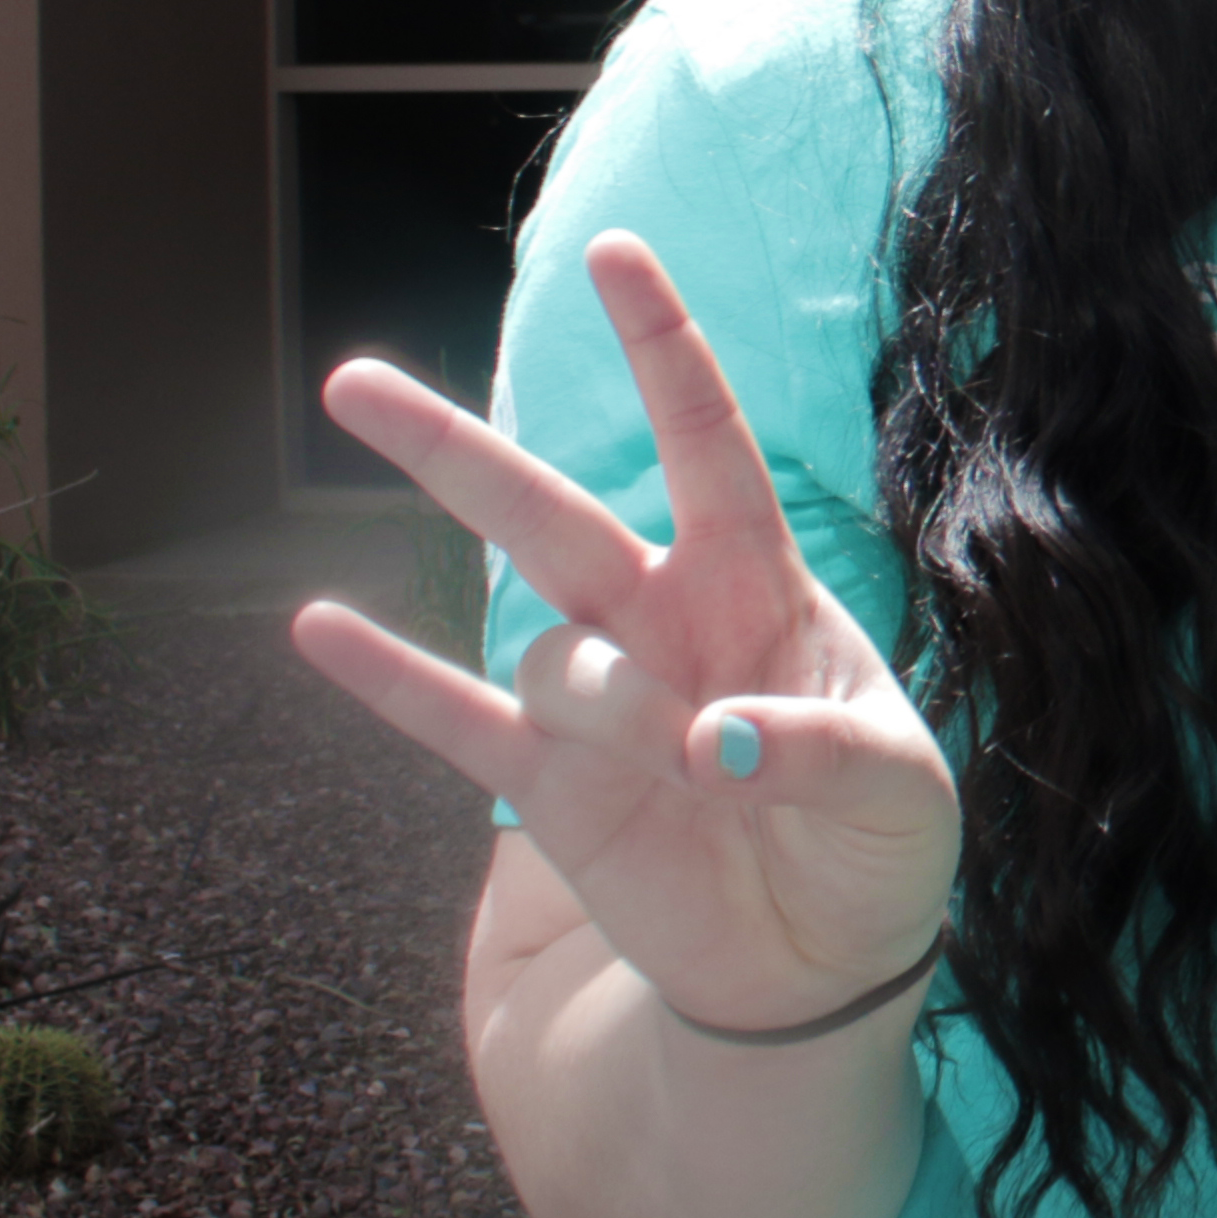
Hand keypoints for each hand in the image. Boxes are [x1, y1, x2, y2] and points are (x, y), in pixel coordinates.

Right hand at [287, 233, 958, 1032]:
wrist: (822, 962)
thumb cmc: (877, 846)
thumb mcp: (898, 793)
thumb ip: (822, 751)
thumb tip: (718, 739)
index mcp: (758, 585)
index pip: (706, 441)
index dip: (663, 348)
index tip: (615, 255)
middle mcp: (662, 621)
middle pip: (548, 514)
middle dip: (456, 452)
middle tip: (353, 383)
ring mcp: (597, 700)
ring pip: (546, 655)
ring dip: (602, 704)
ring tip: (679, 766)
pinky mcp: (549, 787)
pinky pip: (452, 721)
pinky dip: (387, 680)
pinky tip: (318, 628)